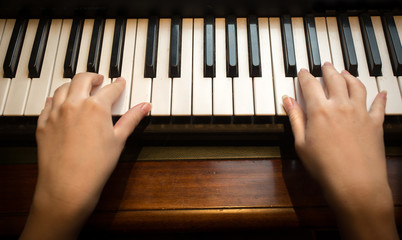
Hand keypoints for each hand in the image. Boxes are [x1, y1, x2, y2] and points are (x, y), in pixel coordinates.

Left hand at [20, 73, 150, 239]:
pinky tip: (59, 102)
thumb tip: (144, 107)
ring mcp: (55, 113)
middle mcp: (73, 104)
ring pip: (63, 88)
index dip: (118, 85)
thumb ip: (131, 119)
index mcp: (95, 106)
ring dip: (74, 84)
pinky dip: (55, 99)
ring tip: (80, 88)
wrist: (67, 186)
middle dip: (93, 77)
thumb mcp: (119, 140)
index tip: (120, 83)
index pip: (110, 89)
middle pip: (82, 79)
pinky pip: (48, 104)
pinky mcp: (43, 124)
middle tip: (99, 79)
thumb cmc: (95, 166)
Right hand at [282, 63, 397, 238]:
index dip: (305, 76)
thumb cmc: (325, 167)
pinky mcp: (375, 123)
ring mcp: (360, 112)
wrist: (355, 183)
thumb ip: (295, 119)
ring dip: (350, 76)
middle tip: (325, 65)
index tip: (303, 72)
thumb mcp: (301, 143)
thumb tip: (288, 101)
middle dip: (328, 70)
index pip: (310, 84)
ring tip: (345, 72)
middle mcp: (341, 106)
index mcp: (320, 110)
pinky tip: (380, 93)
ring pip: (356, 86)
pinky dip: (379, 97)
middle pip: (335, 79)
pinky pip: (379, 105)